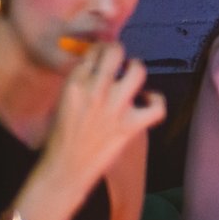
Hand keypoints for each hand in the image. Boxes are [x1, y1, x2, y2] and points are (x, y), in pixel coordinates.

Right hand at [39, 42, 165, 196]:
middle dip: (118, 51)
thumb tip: (97, 67)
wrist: (65, 168)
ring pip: (138, 72)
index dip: (100, 51)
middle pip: (115, 52)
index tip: (102, 56)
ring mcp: (115, 108)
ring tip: (132, 75)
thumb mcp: (62, 101)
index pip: (93, 53)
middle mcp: (95, 91)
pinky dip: (157, 101)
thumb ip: (79, 83)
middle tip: (118, 60)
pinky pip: (157, 106)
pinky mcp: (131, 125)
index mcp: (74, 84)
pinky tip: (148, 100)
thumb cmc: (61, 137)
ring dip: (136, 70)